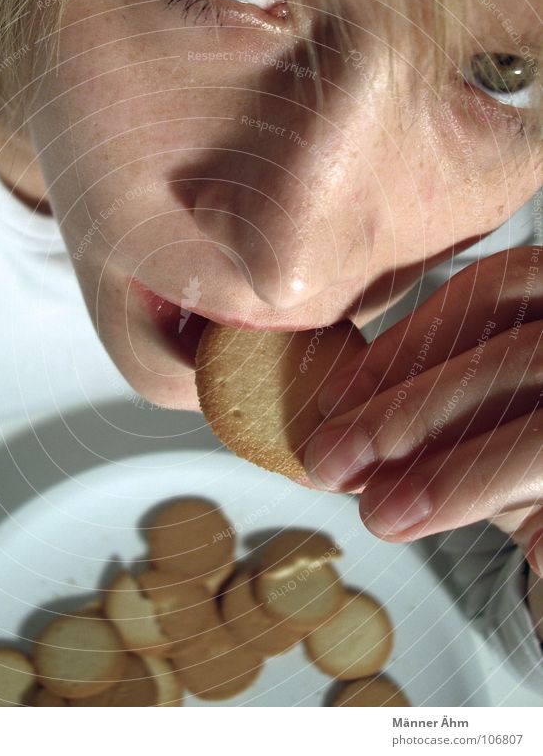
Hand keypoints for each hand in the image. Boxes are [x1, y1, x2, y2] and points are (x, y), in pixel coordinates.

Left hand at [302, 246, 542, 575]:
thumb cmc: (535, 445)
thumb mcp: (494, 417)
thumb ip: (433, 416)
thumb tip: (330, 446)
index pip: (497, 290)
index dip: (406, 342)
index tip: (332, 397)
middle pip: (514, 359)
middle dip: (408, 411)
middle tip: (328, 460)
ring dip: (455, 477)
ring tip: (380, 516)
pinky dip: (533, 522)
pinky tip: (524, 559)